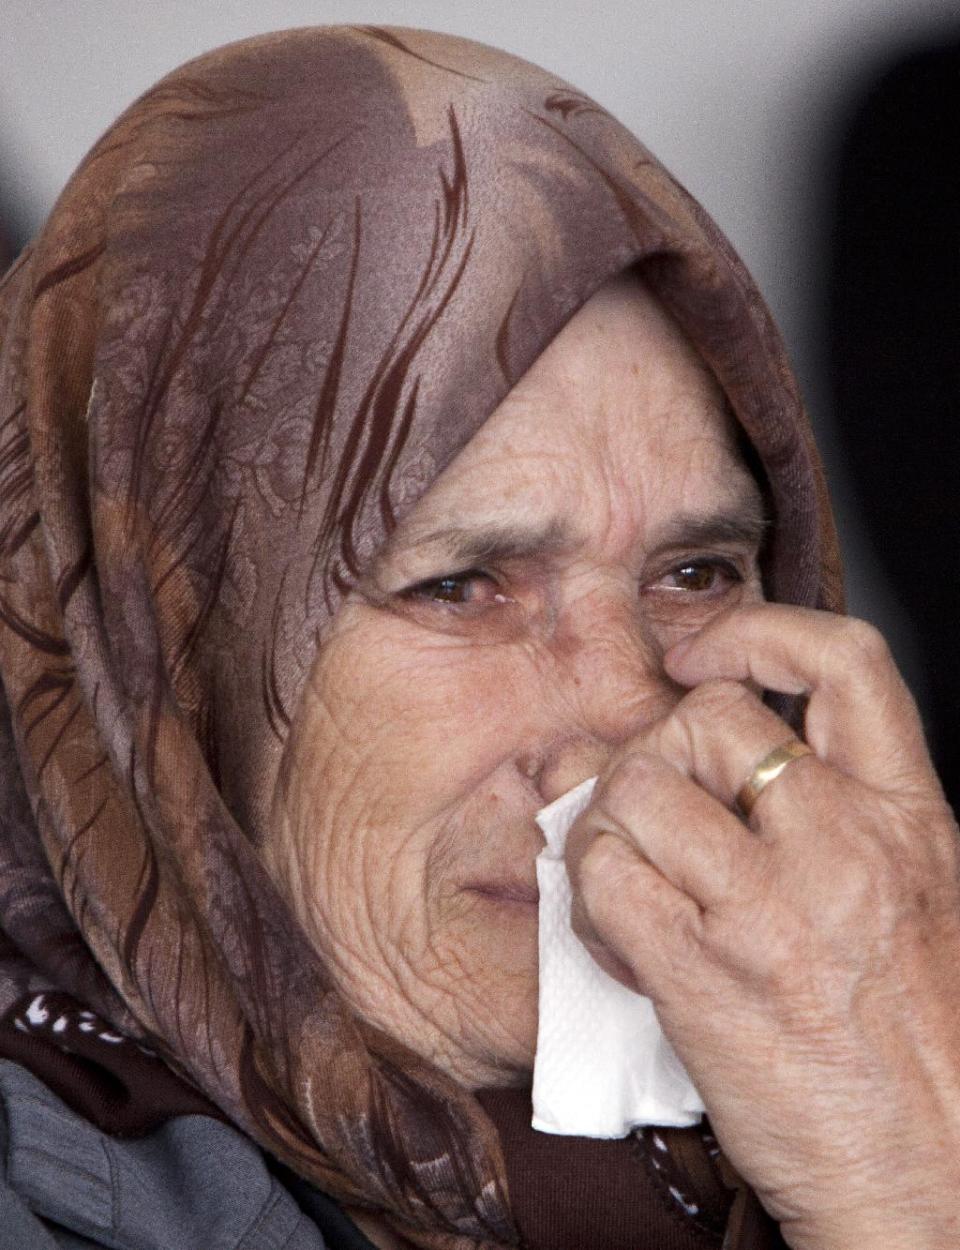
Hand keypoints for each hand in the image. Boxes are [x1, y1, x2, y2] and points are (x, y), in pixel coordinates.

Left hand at [565, 604, 959, 1248]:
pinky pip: (603, 876)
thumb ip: (835, 825)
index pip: (845, 663)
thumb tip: (721, 762)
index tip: (704, 656)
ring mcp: (770, 906)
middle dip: (656, 747)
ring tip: (628, 872)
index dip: (759, 632)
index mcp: (907, 820)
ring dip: (609, 821)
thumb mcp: (913, 904)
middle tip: (651, 802)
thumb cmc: (923, 1049)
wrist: (937, 1178)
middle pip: (707, 717)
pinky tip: (617, 930)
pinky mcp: (704, 975)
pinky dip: (588, 893)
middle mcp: (842, 844)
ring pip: (637, 786)